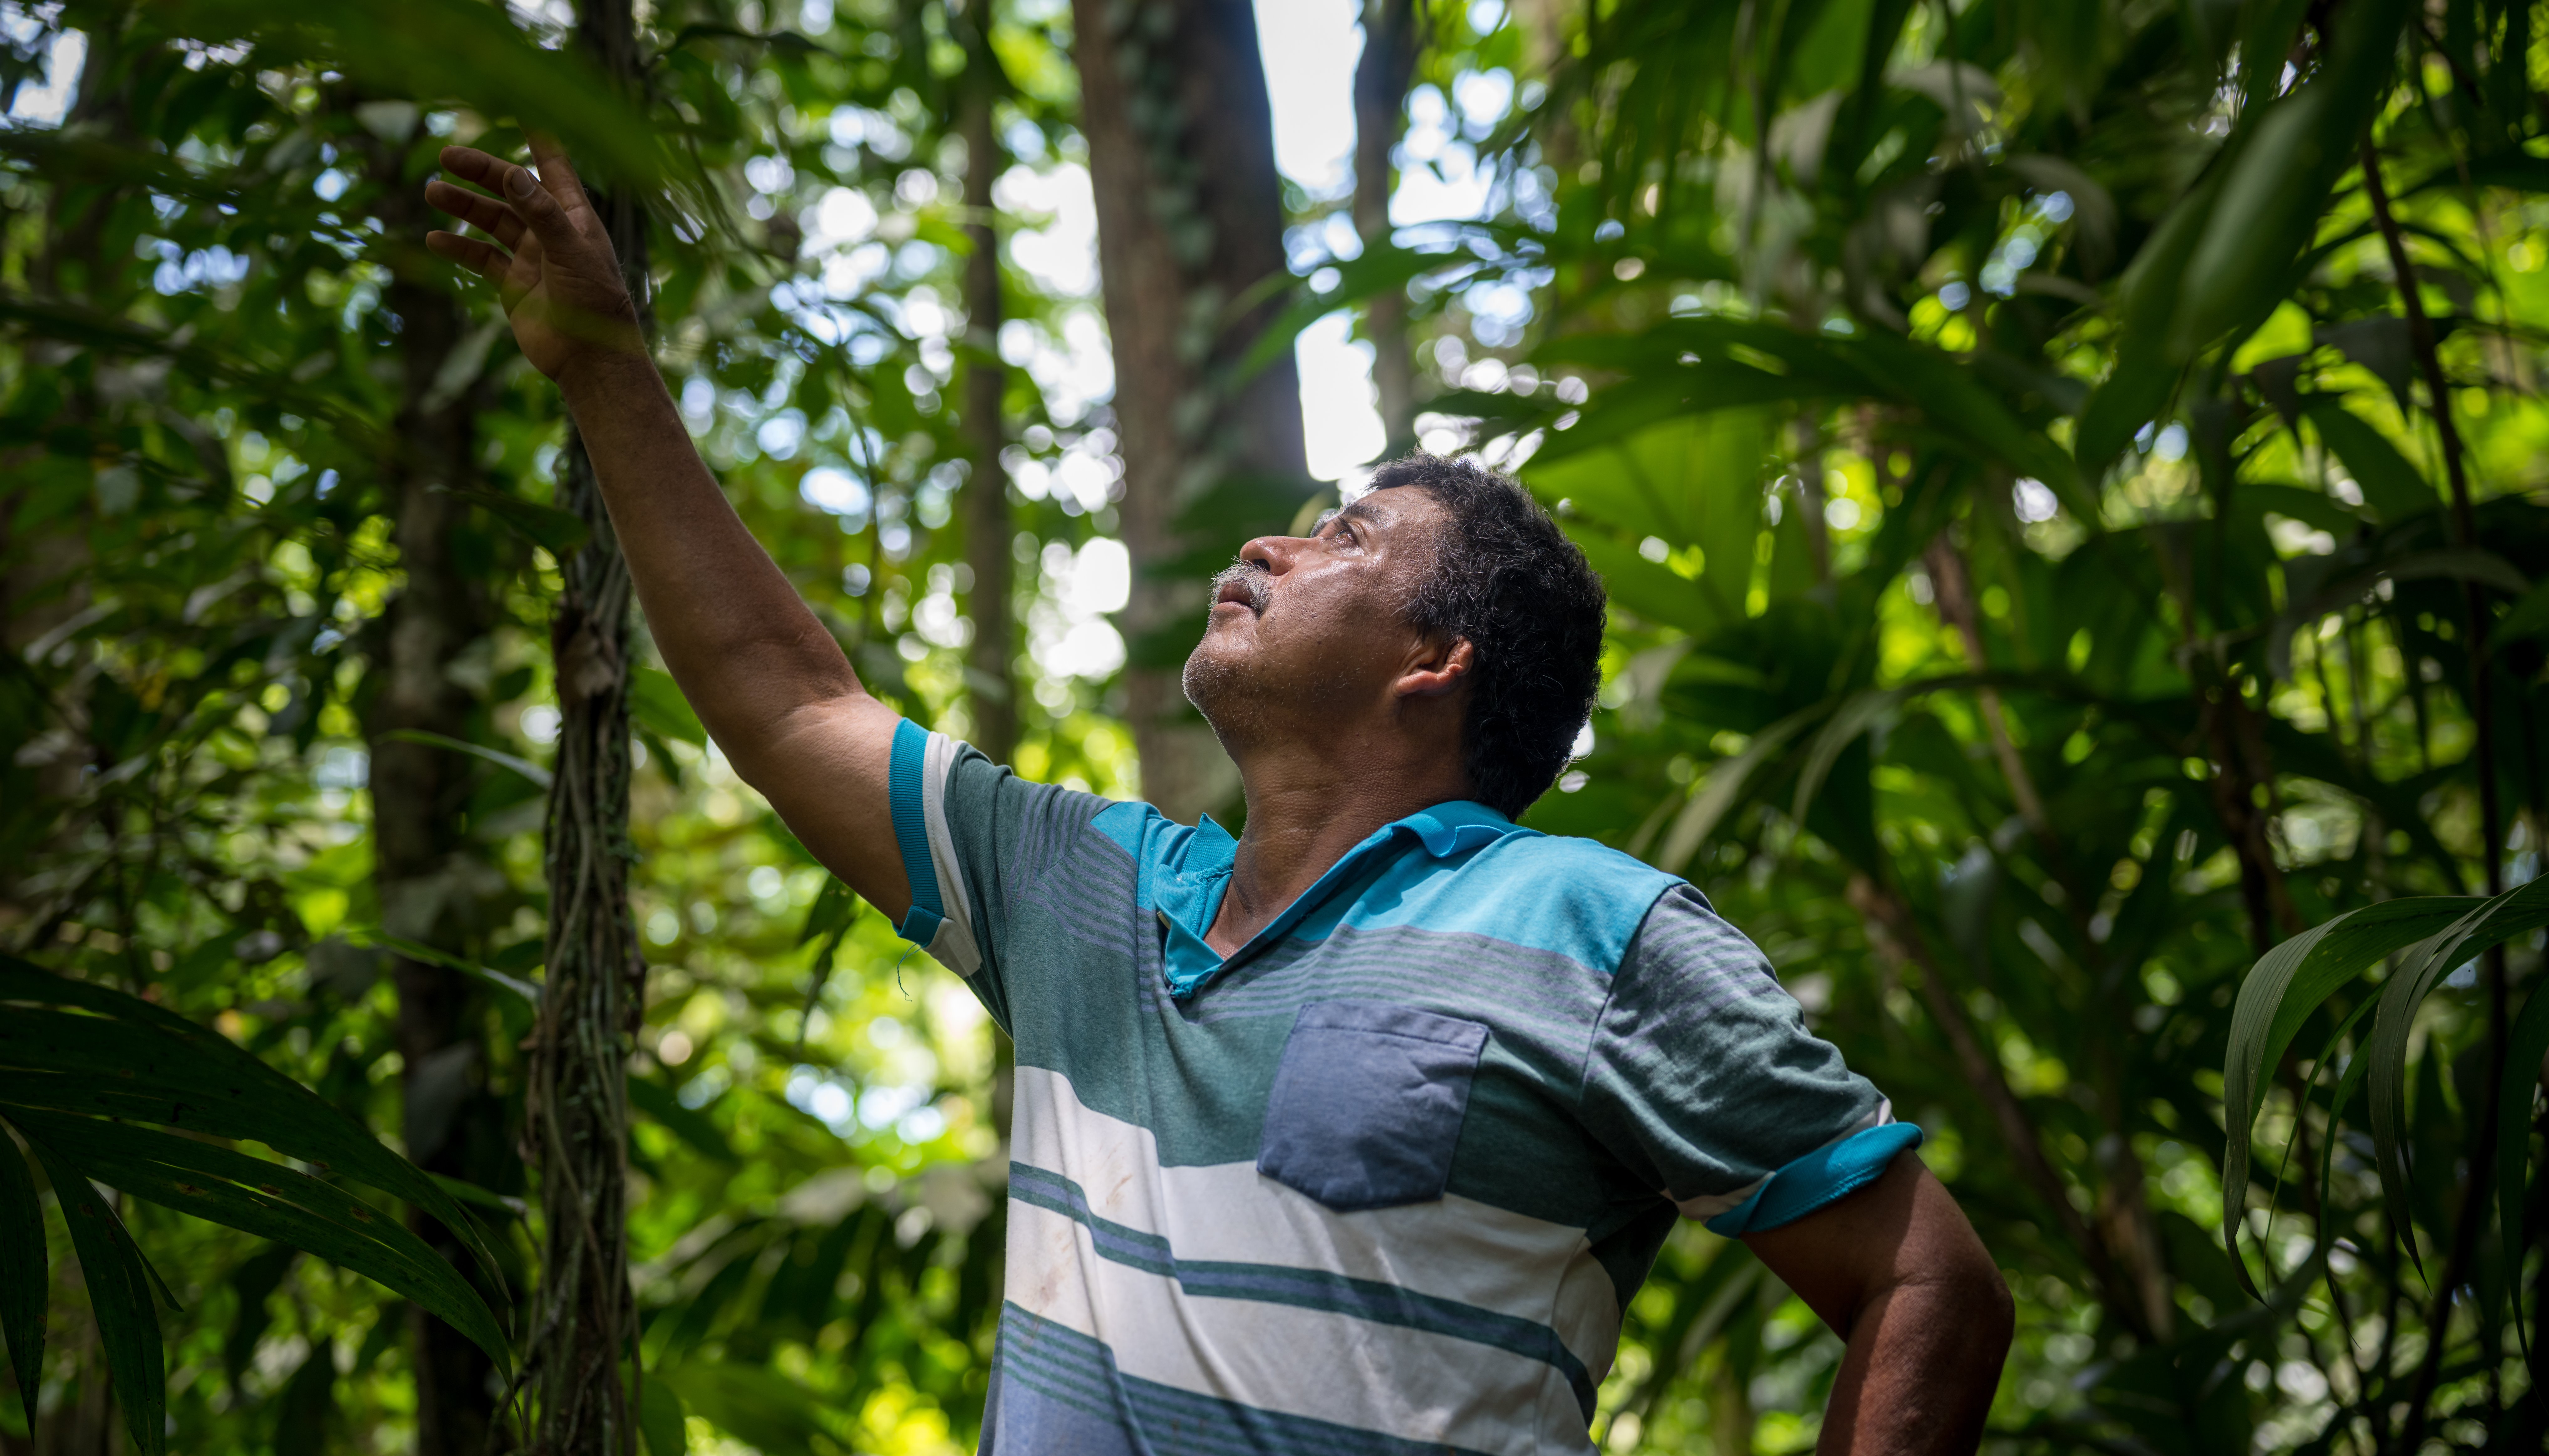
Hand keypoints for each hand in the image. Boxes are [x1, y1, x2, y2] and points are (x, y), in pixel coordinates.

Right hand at [424, 136, 643, 385]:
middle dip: (480, 172)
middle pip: (511, 190)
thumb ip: (543, 214)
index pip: (554, 169)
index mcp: (575, 218)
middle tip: (445, 155)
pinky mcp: (514, 285)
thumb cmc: (595, 304)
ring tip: (431, 191)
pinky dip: (459, 247)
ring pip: (491, 221)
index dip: (538, 141)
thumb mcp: (571, 253)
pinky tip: (435, 239)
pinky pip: (481, 258)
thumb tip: (514, 173)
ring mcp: (531, 257)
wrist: (590, 361)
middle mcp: (551, 232)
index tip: (520, 111)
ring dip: (463, 206)